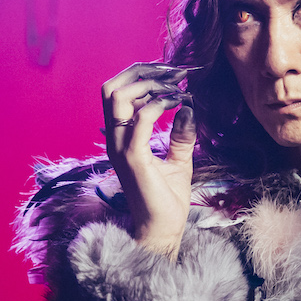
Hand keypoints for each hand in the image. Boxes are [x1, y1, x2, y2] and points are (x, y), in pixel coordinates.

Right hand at [102, 62, 195, 258]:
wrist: (163, 229)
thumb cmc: (167, 199)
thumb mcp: (178, 159)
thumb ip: (181, 134)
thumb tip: (188, 108)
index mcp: (120, 138)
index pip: (117, 92)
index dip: (142, 75)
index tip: (172, 75)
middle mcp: (115, 140)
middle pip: (111, 87)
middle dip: (141, 71)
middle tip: (173, 73)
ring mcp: (121, 148)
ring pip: (118, 96)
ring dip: (149, 83)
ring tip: (176, 87)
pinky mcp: (133, 158)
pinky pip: (140, 118)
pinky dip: (159, 103)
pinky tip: (178, 103)